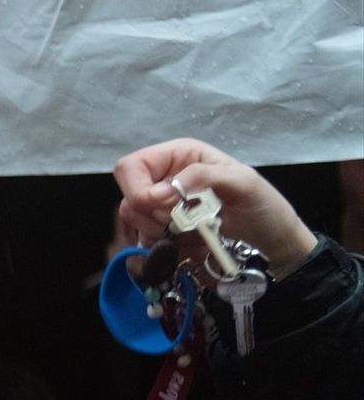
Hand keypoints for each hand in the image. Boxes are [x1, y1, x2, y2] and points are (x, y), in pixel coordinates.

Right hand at [113, 139, 317, 277]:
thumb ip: (199, 177)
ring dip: (155, 230)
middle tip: (178, 221)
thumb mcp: (241, 182)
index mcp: (179, 156)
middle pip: (128, 195)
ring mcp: (163, 204)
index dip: (137, 187)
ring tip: (187, 232)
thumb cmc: (263, 204)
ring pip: (133, 218)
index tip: (162, 206)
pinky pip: (145, 237)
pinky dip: (160, 244)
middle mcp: (165, 176)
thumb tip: (158, 192)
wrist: (272, 237)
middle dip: (148, 213)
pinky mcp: (166, 227)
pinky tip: (184, 242)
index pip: (131, 166)